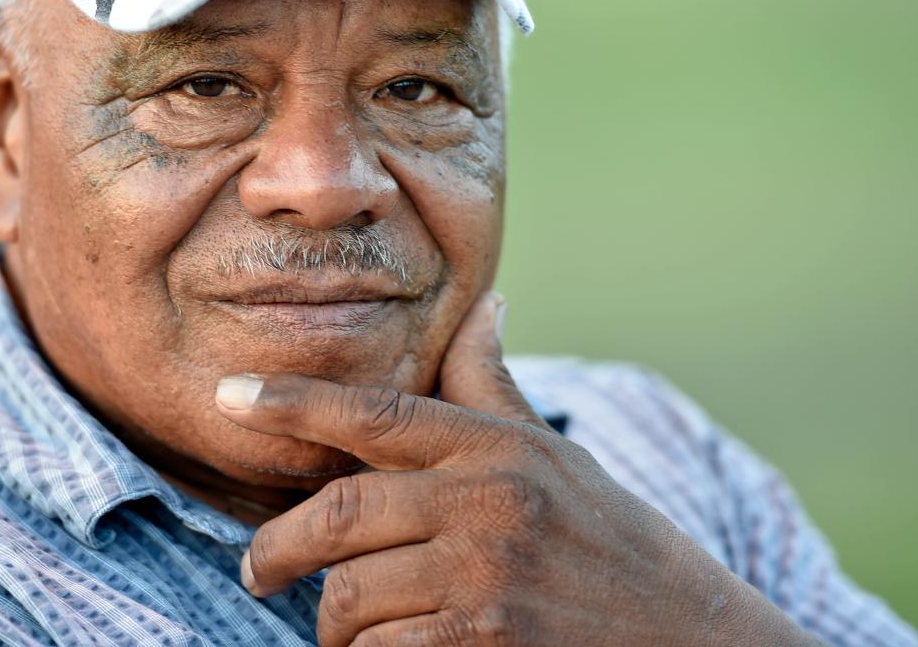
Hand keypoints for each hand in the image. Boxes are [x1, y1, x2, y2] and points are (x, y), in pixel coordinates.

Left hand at [215, 293, 822, 646]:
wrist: (690, 636)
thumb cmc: (608, 537)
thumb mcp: (552, 454)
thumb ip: (495, 386)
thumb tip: (485, 304)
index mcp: (493, 447)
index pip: (373, 414)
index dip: (290, 402)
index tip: (226, 395)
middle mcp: (486, 502)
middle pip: (338, 516)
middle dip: (276, 550)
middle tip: (256, 571)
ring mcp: (487, 576)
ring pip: (350, 597)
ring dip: (331, 623)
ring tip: (340, 626)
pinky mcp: (487, 642)